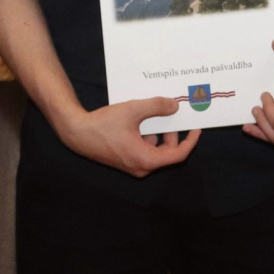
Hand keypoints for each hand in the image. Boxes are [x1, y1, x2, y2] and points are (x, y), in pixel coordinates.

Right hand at [59, 97, 201, 177]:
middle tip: (172, 114)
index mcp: (146, 160)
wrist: (77, 133)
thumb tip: (174, 106)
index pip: (178, 155)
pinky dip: (147, 135)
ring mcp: (132, 165)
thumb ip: (156, 106)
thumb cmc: (104, 124)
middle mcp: (141, 167)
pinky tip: (138, 120)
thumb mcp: (134, 110)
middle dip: (172, 133)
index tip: (196, 128)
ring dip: (158, 133)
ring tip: (152, 114)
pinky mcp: (125, 160)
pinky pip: (144, 149)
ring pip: (155, 149)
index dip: (191, 141)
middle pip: (167, 152)